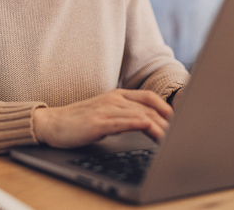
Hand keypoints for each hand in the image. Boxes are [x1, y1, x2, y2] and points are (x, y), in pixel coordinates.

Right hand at [32, 89, 172, 148]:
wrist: (52, 123)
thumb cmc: (78, 121)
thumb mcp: (105, 113)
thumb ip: (124, 115)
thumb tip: (146, 124)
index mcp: (116, 95)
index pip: (149, 97)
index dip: (167, 107)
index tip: (180, 120)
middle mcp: (113, 99)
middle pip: (149, 107)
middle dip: (168, 121)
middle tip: (181, 132)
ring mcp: (106, 109)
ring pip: (139, 115)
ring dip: (159, 126)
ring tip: (172, 137)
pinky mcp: (98, 123)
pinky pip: (122, 121)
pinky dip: (138, 123)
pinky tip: (148, 127)